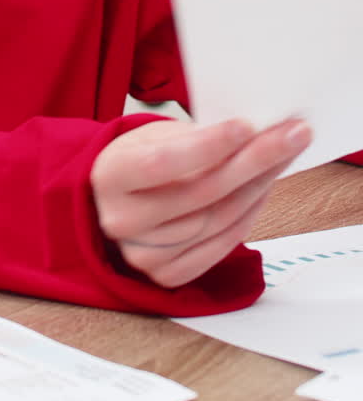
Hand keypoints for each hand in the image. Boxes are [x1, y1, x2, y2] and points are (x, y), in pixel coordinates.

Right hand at [90, 116, 311, 287]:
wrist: (114, 202)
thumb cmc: (139, 159)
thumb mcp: (153, 136)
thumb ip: (194, 138)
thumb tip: (254, 133)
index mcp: (109, 176)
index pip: (162, 162)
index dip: (207, 146)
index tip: (247, 126)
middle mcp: (121, 220)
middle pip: (200, 193)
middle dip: (253, 161)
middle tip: (291, 136)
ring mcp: (142, 254)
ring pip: (217, 219)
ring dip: (258, 185)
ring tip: (283, 156)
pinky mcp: (166, 275)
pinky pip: (221, 245)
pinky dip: (249, 216)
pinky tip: (263, 189)